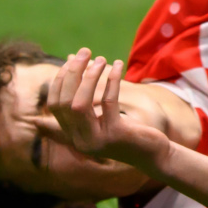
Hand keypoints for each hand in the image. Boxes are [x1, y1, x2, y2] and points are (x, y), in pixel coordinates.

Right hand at [36, 49, 164, 169]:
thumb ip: (86, 96)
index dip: (61, 79)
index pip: (55, 104)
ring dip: (90, 77)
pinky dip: (112, 81)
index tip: (72, 60)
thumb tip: (69, 60)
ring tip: (102, 59)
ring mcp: (96, 140)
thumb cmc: (127, 131)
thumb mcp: (103, 115)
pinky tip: (119, 66)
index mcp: (73, 135)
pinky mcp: (115, 135)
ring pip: (80, 103)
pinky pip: (108, 102)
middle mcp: (80, 140)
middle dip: (74, 72)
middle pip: (65, 102)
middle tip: (86, 52)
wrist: (152, 155)